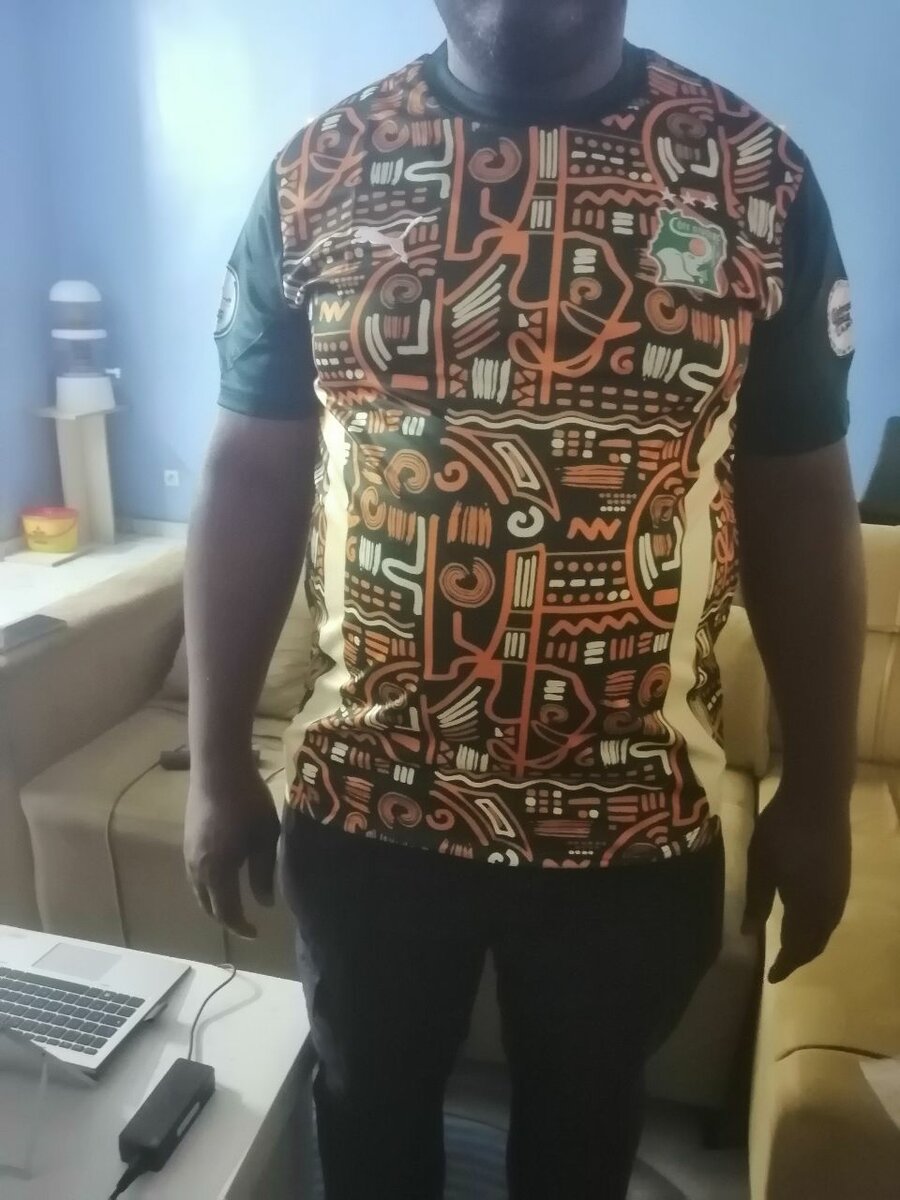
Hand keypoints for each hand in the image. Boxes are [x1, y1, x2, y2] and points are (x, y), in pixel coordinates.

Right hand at [184, 759, 280, 939]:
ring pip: (198, 891)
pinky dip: (208, 886)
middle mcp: (197, 869)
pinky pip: (195, 875)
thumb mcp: (264, 837)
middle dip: (226, 918)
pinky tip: (222, 877)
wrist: (218, 768)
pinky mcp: (187, 840)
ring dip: (215, 902)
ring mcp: (188, 854)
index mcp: (217, 872)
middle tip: (244, 922)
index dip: (240, 927)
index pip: (226, 912)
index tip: (256, 934)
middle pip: (208, 906)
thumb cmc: (248, 801)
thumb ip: (264, 873)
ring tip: (234, 902)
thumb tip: (265, 903)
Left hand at [742, 787, 850, 983]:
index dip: (785, 965)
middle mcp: (829, 906)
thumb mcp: (759, 865)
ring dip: (810, 942)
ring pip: (826, 928)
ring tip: (791, 945)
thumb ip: (755, 901)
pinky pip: (831, 914)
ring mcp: (840, 889)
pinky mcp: (843, 874)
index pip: (796, 947)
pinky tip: (805, 917)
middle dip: (798, 957)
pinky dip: (818, 925)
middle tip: (781, 966)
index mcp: (807, 908)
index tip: (771, 978)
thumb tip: (747, 934)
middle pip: (815, 942)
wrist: (819, 796)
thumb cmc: (781, 829)